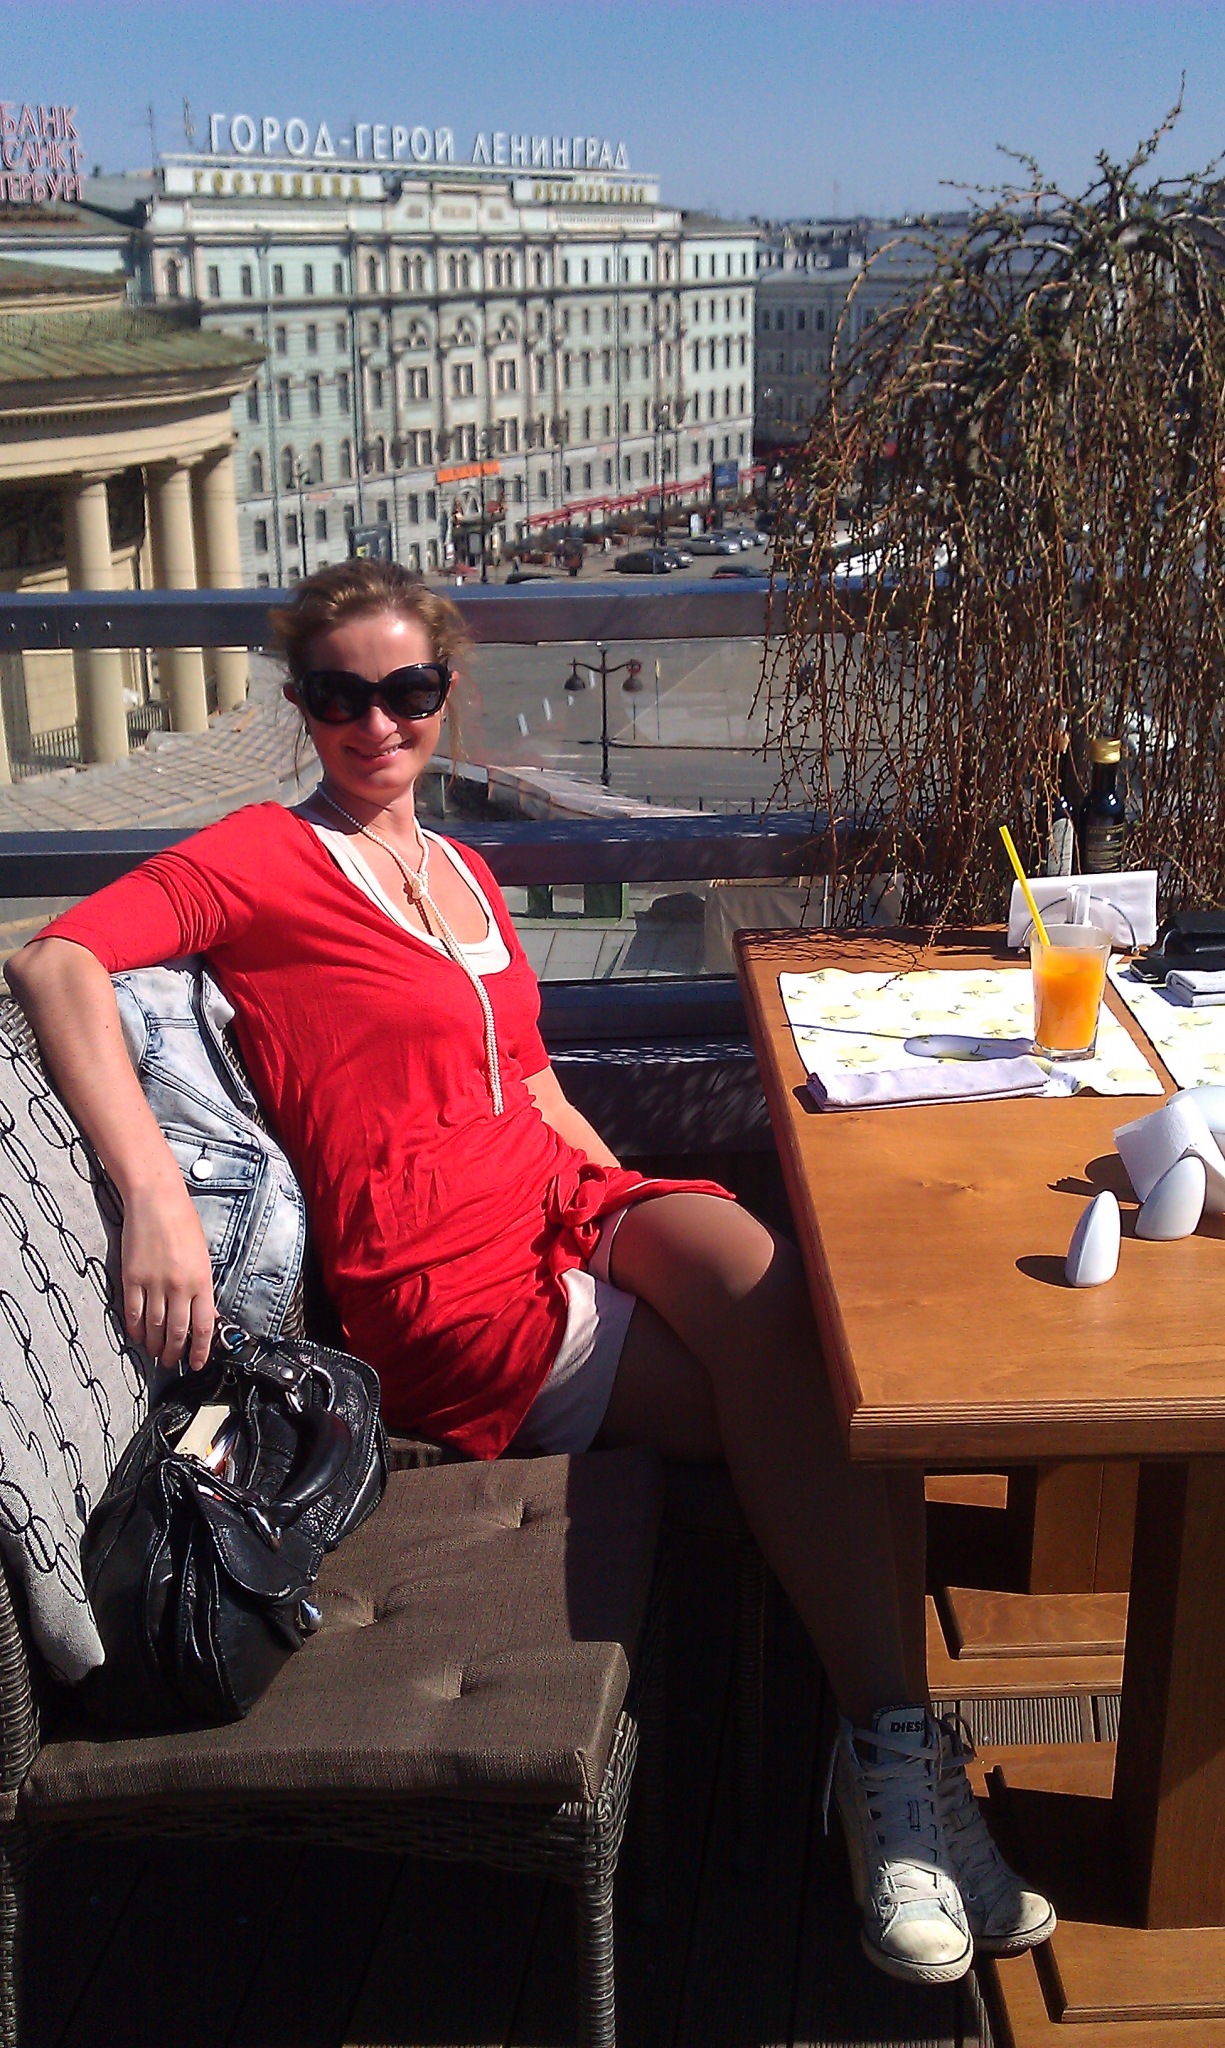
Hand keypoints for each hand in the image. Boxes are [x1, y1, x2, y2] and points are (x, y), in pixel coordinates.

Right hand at [120, 1172, 215, 1370]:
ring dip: (155, 1345)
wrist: (157, 1201)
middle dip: (174, 1352)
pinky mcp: (132, 1278)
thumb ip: (202, 1287)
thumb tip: (204, 1316)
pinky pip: (133, 1312)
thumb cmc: (184, 1225)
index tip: (196, 1363)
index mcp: (202, 1280)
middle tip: (171, 1362)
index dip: (199, 1350)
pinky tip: (138, 1337)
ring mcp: (154, 1283)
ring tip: (155, 1354)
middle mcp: (179, 1286)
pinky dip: (135, 1329)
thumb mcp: (204, 1257)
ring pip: (155, 1326)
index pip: (203, 1326)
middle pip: (177, 1331)